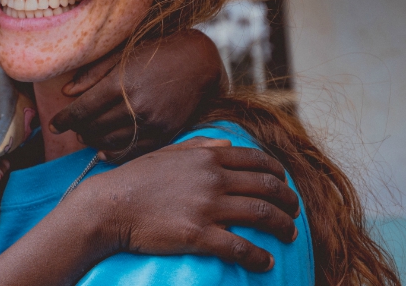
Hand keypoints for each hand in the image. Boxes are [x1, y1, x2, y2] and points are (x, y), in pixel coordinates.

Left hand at [50, 30, 225, 160]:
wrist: (197, 62)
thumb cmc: (156, 53)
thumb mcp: (122, 54)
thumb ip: (93, 74)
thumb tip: (67, 93)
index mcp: (121, 84)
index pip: (82, 110)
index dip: (64, 120)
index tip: (53, 126)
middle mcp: (135, 106)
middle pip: (94, 127)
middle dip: (78, 129)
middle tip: (71, 128)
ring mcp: (151, 123)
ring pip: (111, 141)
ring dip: (93, 141)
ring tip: (86, 136)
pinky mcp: (164, 134)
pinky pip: (132, 151)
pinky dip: (114, 154)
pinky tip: (104, 151)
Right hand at [77, 137, 299, 271]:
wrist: (110, 205)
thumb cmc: (136, 178)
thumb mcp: (169, 152)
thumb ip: (201, 145)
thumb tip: (228, 143)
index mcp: (207, 156)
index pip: (257, 160)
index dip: (278, 173)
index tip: (285, 184)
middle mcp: (212, 178)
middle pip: (267, 187)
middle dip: (289, 200)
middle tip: (295, 212)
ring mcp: (207, 206)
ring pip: (262, 215)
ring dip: (283, 226)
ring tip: (289, 235)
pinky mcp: (199, 235)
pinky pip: (240, 247)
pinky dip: (259, 256)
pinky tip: (266, 262)